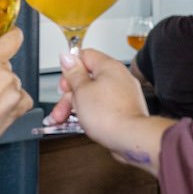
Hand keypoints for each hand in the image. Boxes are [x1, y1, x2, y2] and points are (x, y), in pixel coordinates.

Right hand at [0, 28, 32, 155]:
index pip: (12, 39)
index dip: (10, 37)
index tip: (7, 38)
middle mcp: (4, 73)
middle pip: (6, 65)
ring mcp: (13, 92)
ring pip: (12, 83)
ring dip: (2, 88)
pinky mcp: (18, 110)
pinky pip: (21, 99)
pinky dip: (13, 101)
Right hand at [52, 50, 170, 171]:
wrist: (131, 138)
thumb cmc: (109, 115)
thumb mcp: (81, 90)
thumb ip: (73, 72)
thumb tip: (67, 56)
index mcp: (108, 66)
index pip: (84, 56)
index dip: (70, 69)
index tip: (64, 84)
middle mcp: (118, 77)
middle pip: (86, 78)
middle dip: (69, 94)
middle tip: (61, 107)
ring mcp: (123, 94)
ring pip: (93, 95)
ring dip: (75, 106)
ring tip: (63, 120)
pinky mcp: (124, 109)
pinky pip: (102, 106)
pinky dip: (90, 113)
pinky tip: (80, 122)